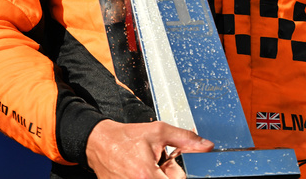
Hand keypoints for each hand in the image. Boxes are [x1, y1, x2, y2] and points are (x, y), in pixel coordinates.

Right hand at [84, 119, 211, 178]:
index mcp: (147, 175)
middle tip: (154, 163)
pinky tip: (136, 172)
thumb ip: (185, 139)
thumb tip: (206, 145)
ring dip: (153, 178)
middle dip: (164, 175)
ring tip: (144, 167)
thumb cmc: (126, 137)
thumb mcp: (158, 131)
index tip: (165, 162)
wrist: (100, 141)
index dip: (173, 171)